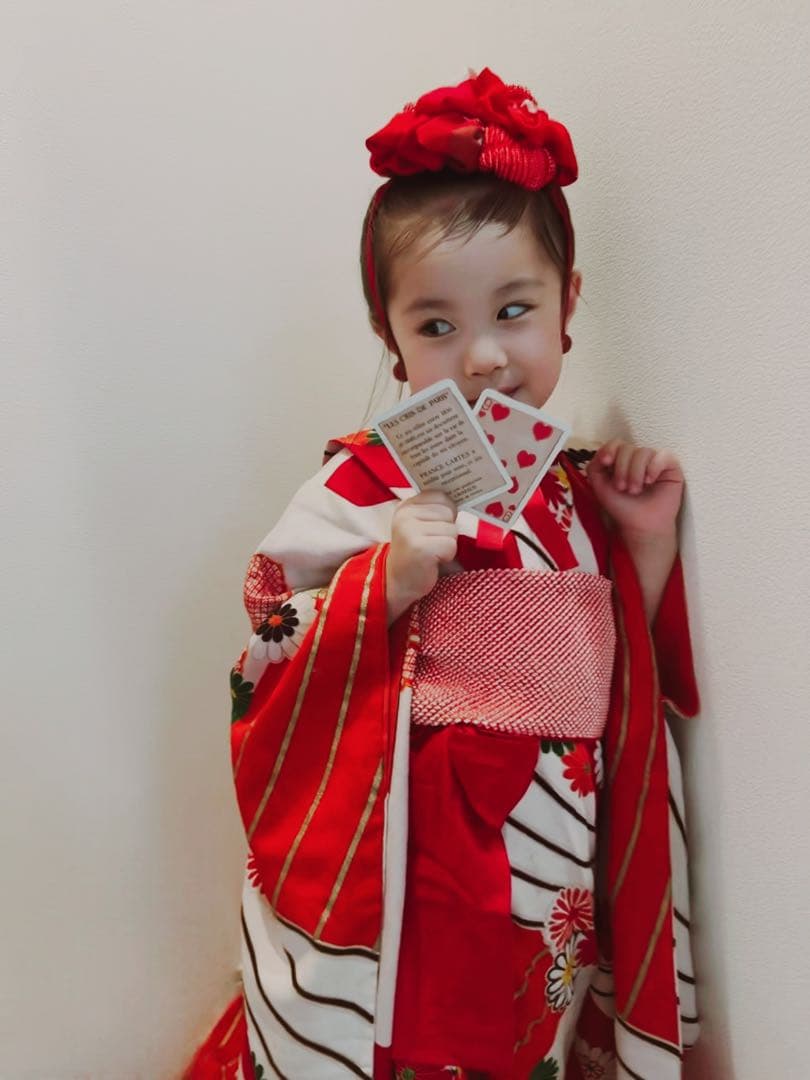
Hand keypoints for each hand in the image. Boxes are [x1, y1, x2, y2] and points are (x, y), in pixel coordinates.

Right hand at [386, 491, 457, 623]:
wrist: (397, 582)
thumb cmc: (415, 553)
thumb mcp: (419, 524)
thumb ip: (435, 509)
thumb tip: (465, 497)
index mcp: (407, 505)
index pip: (441, 495)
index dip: (447, 511)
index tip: (436, 526)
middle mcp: (406, 514)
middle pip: (449, 512)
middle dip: (448, 530)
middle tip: (432, 543)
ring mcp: (411, 530)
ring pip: (452, 529)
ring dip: (448, 544)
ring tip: (432, 552)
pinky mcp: (420, 547)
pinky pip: (451, 544)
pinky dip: (447, 555)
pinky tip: (433, 560)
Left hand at [586, 440, 684, 537]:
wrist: (640, 525)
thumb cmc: (622, 507)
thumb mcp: (599, 486)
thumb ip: (595, 466)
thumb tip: (603, 451)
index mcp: (622, 460)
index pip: (616, 443)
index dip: (610, 449)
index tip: (606, 463)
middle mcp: (638, 458)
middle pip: (627, 447)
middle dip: (621, 469)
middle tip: (622, 488)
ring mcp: (655, 461)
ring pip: (643, 452)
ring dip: (635, 473)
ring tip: (635, 490)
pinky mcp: (671, 467)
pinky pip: (664, 456)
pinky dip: (653, 467)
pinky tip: (649, 481)